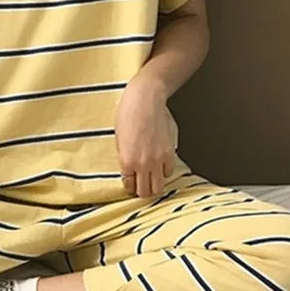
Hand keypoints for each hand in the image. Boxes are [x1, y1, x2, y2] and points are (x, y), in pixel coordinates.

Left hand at [115, 73, 176, 197]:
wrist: (146, 98)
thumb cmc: (128, 112)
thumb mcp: (119, 136)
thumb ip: (126, 155)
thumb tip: (131, 165)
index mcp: (126, 161)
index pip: (129, 185)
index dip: (129, 186)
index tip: (130, 183)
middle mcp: (143, 164)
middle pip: (146, 192)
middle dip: (142, 191)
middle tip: (141, 186)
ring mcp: (158, 159)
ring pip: (159, 187)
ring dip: (155, 185)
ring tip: (151, 179)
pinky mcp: (170, 152)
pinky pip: (169, 171)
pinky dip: (165, 171)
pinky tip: (160, 165)